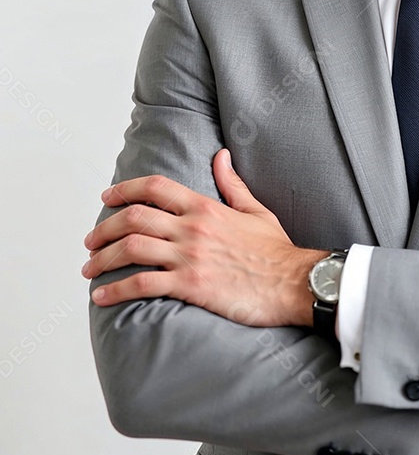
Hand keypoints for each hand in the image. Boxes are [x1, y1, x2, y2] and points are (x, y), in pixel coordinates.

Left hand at [82, 149, 326, 326]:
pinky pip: (142, 284)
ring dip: (102, 259)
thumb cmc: (276, 250)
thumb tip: (220, 156)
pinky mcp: (190, 285)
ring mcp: (190, 256)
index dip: (124, 190)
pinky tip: (102, 297)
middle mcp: (192, 227)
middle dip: (104, 229)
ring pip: (131, 249)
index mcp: (206, 206)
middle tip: (91, 241)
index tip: (107, 198)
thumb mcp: (255, 210)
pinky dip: (115, 291)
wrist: (293, 282)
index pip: (155, 187)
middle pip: (133, 217)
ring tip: (90, 270)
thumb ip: (232, 184)